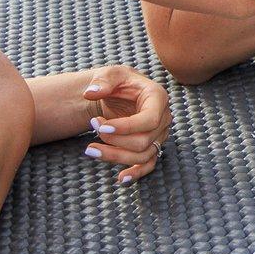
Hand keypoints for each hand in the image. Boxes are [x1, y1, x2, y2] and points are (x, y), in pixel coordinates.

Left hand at [80, 65, 171, 183]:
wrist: (119, 93)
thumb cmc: (118, 82)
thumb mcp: (110, 74)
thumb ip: (102, 81)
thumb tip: (90, 93)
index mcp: (158, 97)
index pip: (149, 120)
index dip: (126, 127)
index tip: (101, 126)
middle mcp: (163, 118)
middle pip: (144, 141)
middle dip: (114, 140)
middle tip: (93, 127)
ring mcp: (159, 135)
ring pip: (143, 155)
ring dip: (115, 156)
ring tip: (91, 149)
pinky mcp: (152, 146)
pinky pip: (149, 165)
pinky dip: (136, 173)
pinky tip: (121, 178)